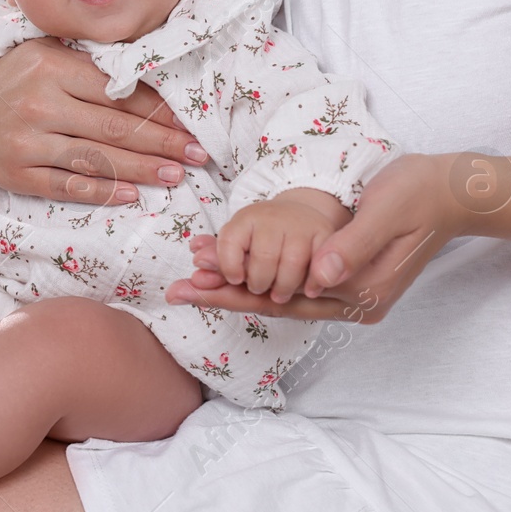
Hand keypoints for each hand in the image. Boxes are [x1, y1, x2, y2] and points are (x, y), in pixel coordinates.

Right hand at [0, 36, 208, 205]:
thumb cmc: (17, 78)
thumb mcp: (48, 54)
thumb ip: (91, 66)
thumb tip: (154, 83)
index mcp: (52, 66)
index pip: (118, 92)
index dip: (159, 111)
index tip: (189, 124)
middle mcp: (39, 103)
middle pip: (114, 128)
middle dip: (162, 143)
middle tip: (197, 154)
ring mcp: (26, 142)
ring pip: (97, 160)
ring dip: (142, 170)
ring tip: (176, 176)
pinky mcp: (17, 174)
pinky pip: (68, 186)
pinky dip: (103, 192)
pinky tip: (132, 194)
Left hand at [168, 153, 468, 321]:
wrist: (454, 191)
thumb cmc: (420, 193)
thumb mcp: (386, 212)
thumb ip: (352, 245)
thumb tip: (318, 275)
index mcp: (362, 293)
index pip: (285, 299)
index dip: (236, 292)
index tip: (195, 286)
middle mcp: (354, 300)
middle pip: (276, 302)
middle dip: (225, 293)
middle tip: (177, 288)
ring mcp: (351, 291)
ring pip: (281, 293)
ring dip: (238, 284)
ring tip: (193, 276)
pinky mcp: (347, 275)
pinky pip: (293, 280)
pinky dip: (259, 273)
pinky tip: (231, 266)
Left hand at [207, 189, 349, 302]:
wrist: (311, 219)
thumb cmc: (271, 242)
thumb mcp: (244, 250)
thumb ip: (218, 266)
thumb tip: (182, 278)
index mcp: (247, 218)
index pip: (229, 242)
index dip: (228, 267)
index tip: (235, 279)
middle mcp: (273, 217)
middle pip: (262, 259)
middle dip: (259, 283)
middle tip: (260, 289)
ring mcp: (302, 225)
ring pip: (291, 265)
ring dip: (284, 288)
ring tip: (280, 294)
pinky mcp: (328, 235)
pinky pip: (319, 268)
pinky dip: (312, 286)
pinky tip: (308, 291)